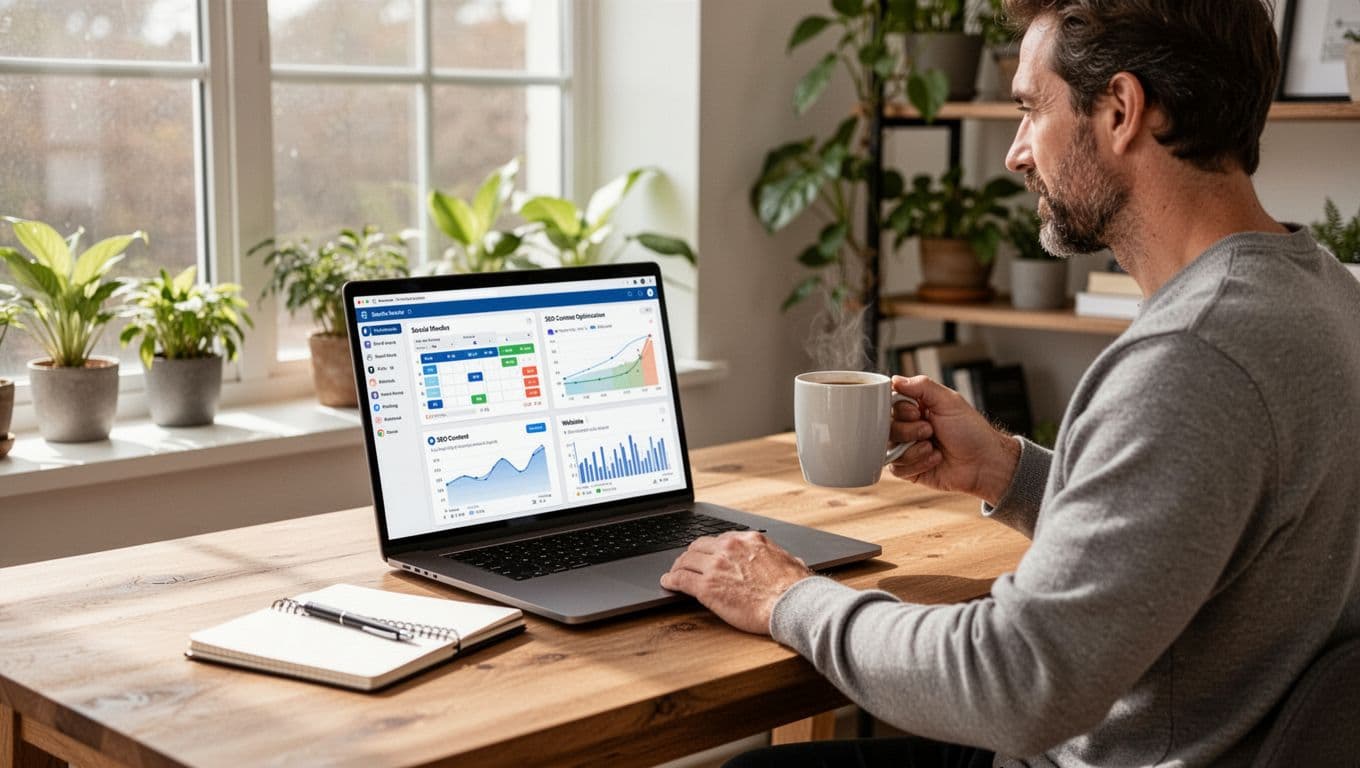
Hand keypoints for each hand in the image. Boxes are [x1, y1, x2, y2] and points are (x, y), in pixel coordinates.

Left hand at [659, 531, 812, 634]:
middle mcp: (730, 547)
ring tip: (674, 572)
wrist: (791, 604)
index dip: (710, 549)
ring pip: (686, 560)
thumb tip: (793, 562)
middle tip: (686, 562)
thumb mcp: (792, 563)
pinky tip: (668, 582)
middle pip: (699, 546)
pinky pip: (681, 579)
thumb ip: (784, 559)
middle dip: (691, 554)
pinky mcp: (706, 587)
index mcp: (749, 540)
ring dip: (678, 566)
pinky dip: (671, 580)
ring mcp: (715, 566)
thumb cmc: (795, 588)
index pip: (720, 539)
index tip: (707, 554)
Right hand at [889, 375, 1020, 505]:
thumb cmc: (971, 431)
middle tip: (930, 431)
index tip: (917, 412)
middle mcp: (909, 427)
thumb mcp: (949, 401)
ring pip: (888, 448)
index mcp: (916, 408)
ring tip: (933, 447)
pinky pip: (896, 468)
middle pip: (886, 427)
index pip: (889, 404)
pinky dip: (917, 464)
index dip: (901, 410)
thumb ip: (921, 386)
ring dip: (914, 449)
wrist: (984, 463)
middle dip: (909, 431)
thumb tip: (894, 379)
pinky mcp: (909, 469)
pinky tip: (934, 460)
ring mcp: (907, 448)